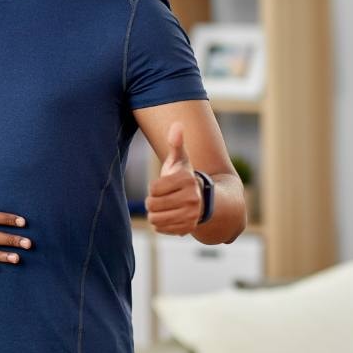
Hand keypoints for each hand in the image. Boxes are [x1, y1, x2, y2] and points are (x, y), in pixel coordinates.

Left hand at [145, 121, 203, 235]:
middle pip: (153, 205)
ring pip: (155, 218)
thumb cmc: (183, 177)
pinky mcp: (187, 229)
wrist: (201, 199)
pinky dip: (160, 224)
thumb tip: (177, 124)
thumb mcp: (180, 159)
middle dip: (152, 202)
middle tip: (159, 198)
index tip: (161, 186)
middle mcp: (192, 198)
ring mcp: (190, 215)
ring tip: (162, 208)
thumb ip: (176, 143)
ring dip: (154, 214)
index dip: (154, 188)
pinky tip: (168, 217)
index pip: (154, 188)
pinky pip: (161, 229)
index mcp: (187, 180)